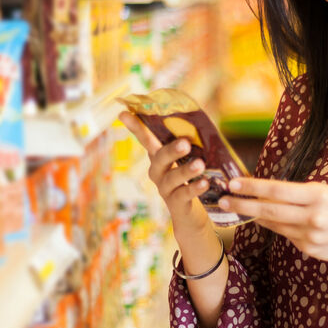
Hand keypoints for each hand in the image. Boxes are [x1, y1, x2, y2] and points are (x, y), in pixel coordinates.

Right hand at [118, 111, 211, 232]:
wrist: (193, 213)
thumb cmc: (193, 177)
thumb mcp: (193, 158)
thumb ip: (194, 143)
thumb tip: (200, 122)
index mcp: (160, 156)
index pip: (147, 138)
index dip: (136, 127)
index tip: (123, 114)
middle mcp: (158, 171)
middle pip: (159, 158)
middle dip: (171, 150)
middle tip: (185, 143)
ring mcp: (165, 188)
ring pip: (172, 178)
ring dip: (185, 170)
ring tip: (200, 165)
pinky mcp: (176, 203)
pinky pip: (183, 194)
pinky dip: (193, 188)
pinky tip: (204, 183)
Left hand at [219, 177, 327, 268]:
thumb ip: (304, 192)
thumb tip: (273, 191)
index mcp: (319, 196)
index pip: (277, 190)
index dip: (252, 187)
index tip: (233, 183)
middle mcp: (312, 217)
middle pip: (269, 210)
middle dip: (242, 205)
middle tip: (222, 200)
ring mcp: (310, 237)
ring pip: (274, 224)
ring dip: (254, 216)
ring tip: (236, 208)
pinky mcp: (309, 250)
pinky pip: (287, 236)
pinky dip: (277, 227)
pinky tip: (270, 220)